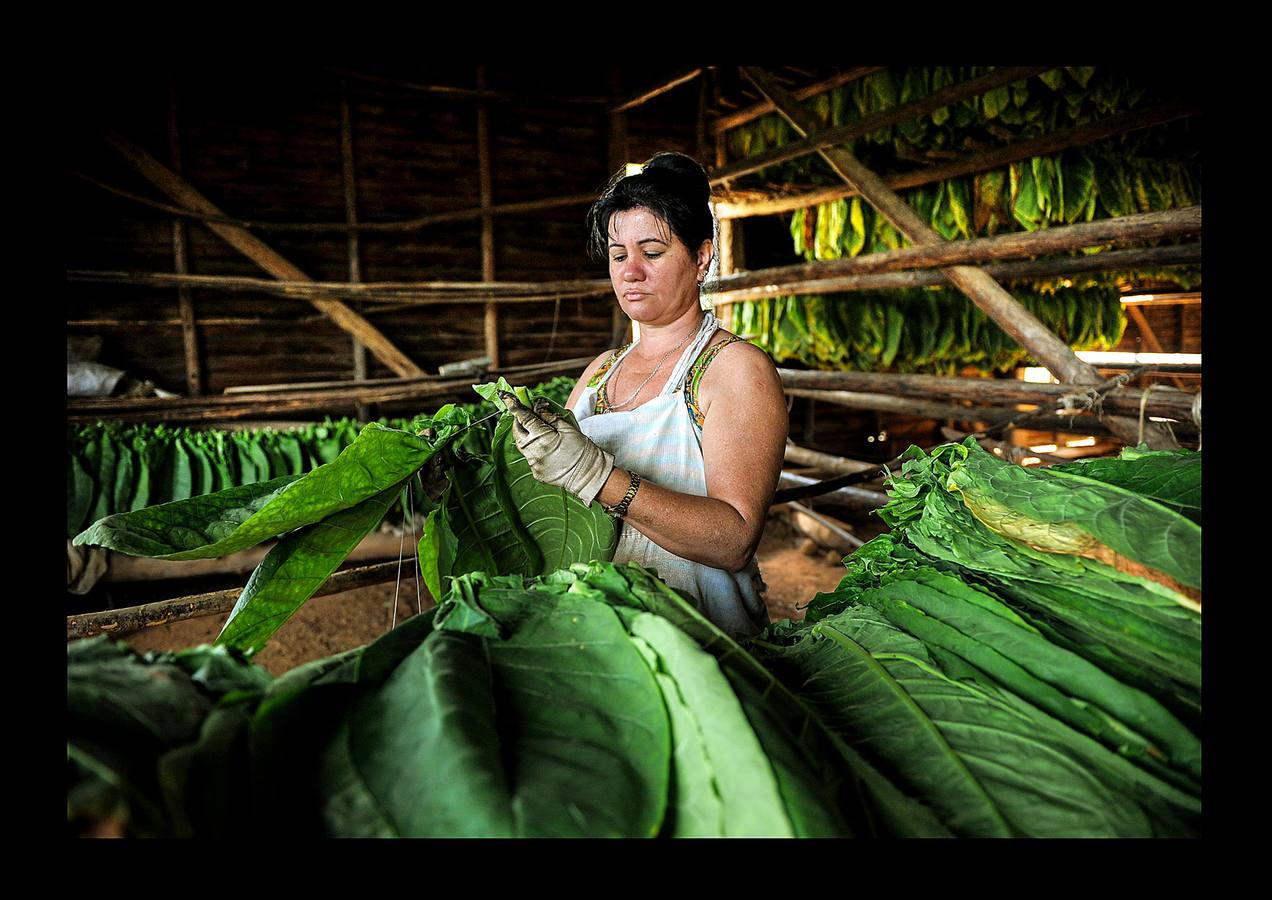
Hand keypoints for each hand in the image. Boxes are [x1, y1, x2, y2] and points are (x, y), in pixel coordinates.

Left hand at [498, 391, 614, 505]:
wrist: (589, 474)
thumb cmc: (582, 450)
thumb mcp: (568, 428)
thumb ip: (550, 417)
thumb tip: (538, 407)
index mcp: (541, 437)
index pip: (523, 417)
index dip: (514, 406)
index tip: (506, 397)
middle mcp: (533, 451)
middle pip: (517, 432)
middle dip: (518, 422)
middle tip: (524, 415)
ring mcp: (533, 464)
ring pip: (523, 446)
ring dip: (527, 437)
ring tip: (540, 433)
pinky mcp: (536, 473)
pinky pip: (530, 458)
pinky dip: (535, 450)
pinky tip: (547, 450)